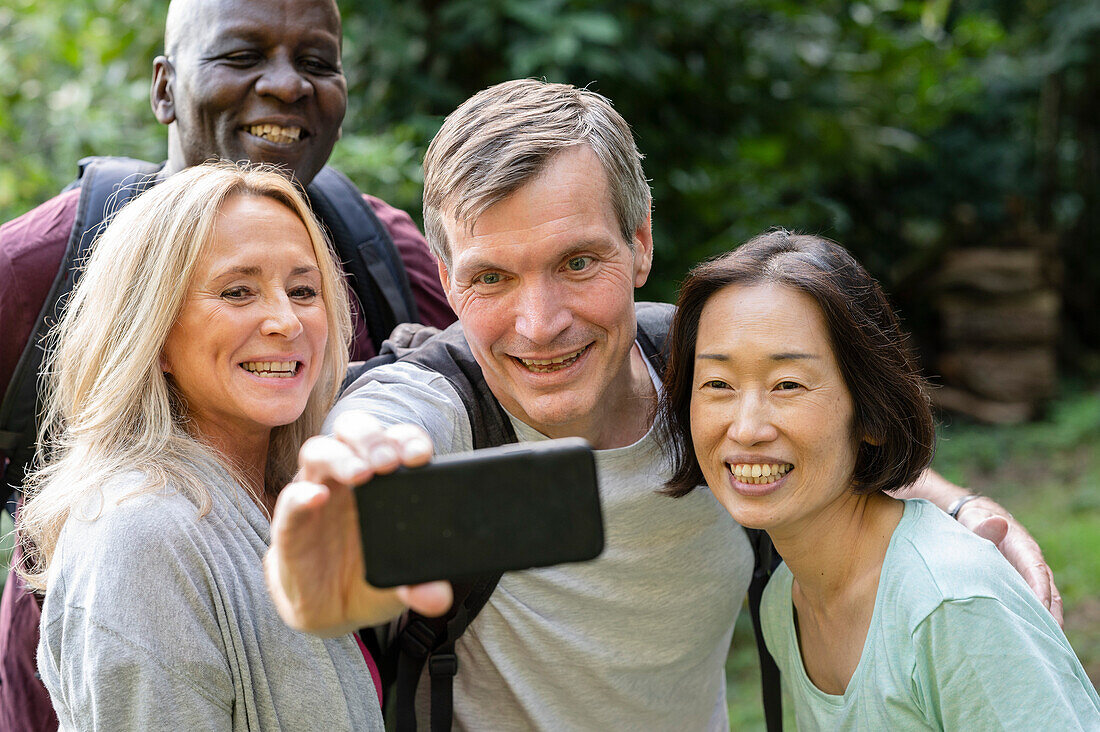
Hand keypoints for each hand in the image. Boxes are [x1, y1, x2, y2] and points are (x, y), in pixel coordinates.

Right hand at [264, 412, 452, 636]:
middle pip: (353, 430)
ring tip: (361, 474)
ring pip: (319, 451)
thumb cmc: (369, 576)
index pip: (394, 440)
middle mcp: (346, 476)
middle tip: (388, 462)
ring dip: (341, 456)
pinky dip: (302, 495)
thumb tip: (440, 599)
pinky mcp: (291, 524)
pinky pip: (291, 499)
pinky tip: (317, 497)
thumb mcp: (400, 583)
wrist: (329, 609)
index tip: (421, 456)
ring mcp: (315, 493)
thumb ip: (419, 586)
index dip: (407, 439)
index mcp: (381, 478)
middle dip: (372, 437)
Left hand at [955, 496, 1063, 627]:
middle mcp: (1031, 564)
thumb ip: (984, 525)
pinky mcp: (1020, 587)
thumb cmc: (975, 522)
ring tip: (1044, 645)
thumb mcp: (976, 520)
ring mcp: (1027, 577)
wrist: (975, 521)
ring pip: (1043, 602)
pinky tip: (1029, 640)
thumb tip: (999, 523)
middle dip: (1050, 613)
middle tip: (1050, 636)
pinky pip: (1030, 605)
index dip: (1040, 587)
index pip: (1036, 569)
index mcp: (1023, 547)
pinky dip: (1033, 621)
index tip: (1041, 606)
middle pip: (1048, 591)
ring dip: (1045, 622)